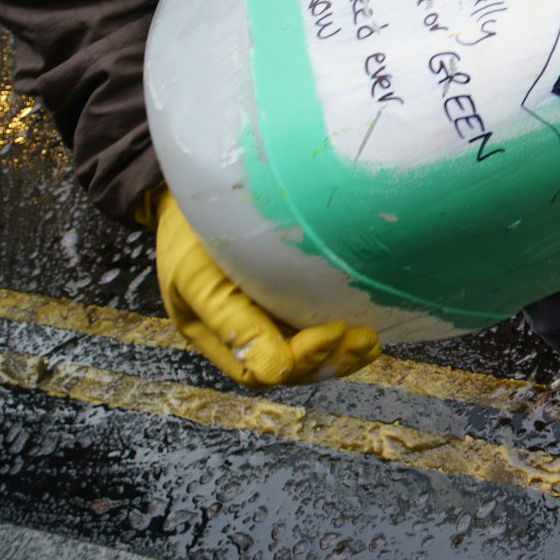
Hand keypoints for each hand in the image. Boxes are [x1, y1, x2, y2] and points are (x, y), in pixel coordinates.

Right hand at [149, 184, 380, 386]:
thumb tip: (277, 372)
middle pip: (285, 368)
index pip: (259, 368)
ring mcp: (259, 315)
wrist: (195, 188)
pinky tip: (365, 331)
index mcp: (209, 330)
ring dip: (339, 354)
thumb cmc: (189, 228)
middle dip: (328, 359)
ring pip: (301, 355)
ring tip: (369, 343)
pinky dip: (338, 337)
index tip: (336, 329)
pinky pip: (308, 328)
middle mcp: (235, 330)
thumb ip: (234, 325)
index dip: (301, 358)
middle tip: (363, 340)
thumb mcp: (200, 274)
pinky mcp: (279, 297)